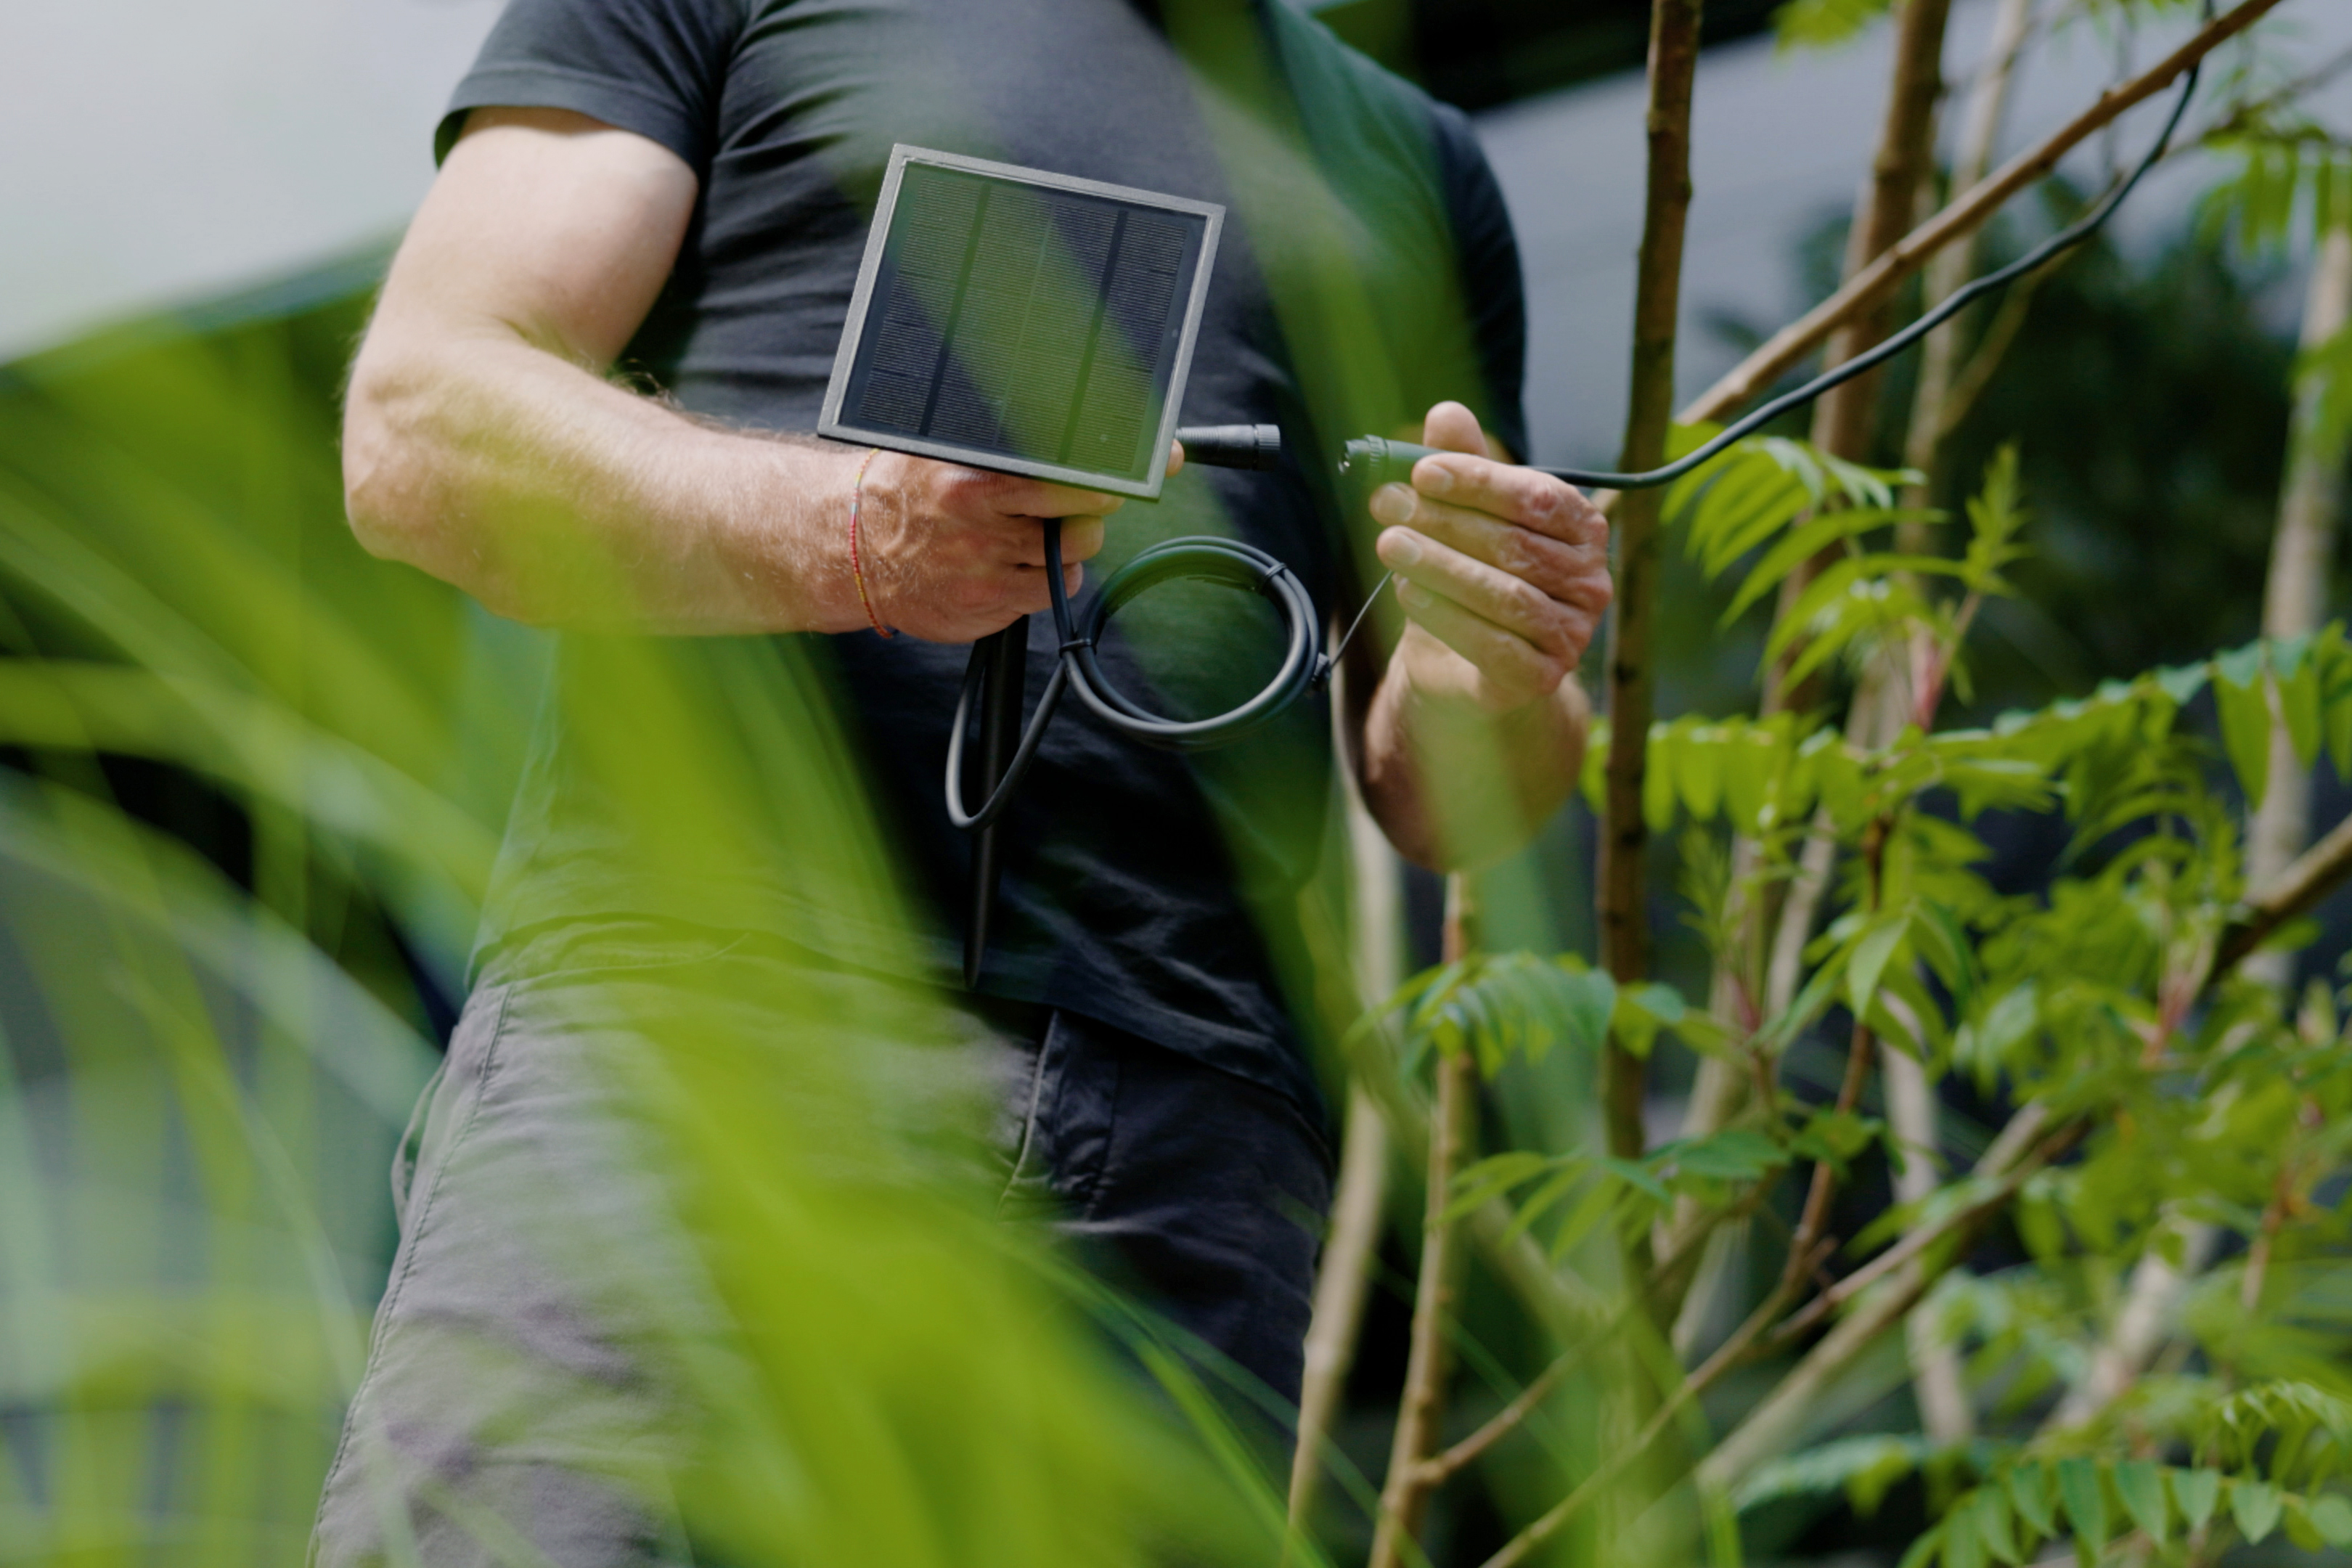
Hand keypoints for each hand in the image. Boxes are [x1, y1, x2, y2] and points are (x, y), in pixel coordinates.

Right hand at [851, 443, 1180, 642]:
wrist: (847, 548)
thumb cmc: (905, 490)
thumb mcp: (944, 451)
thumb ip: (1008, 447)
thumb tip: (1079, 433)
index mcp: (977, 481)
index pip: (1069, 478)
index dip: (1113, 477)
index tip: (1153, 467)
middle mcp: (985, 529)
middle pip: (1085, 524)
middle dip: (1091, 513)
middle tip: (1074, 504)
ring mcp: (987, 575)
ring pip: (1070, 563)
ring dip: (1062, 549)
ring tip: (1022, 534)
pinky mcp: (986, 612)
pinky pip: (1043, 596)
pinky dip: (1039, 582)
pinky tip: (1005, 564)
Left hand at [1370, 402, 1611, 711]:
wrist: (1463, 663)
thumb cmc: (1470, 575)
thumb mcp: (1462, 515)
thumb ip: (1461, 465)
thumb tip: (1446, 412)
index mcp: (1582, 529)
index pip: (1538, 497)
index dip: (1479, 481)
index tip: (1422, 471)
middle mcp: (1591, 581)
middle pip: (1517, 545)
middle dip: (1445, 522)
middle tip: (1387, 504)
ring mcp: (1573, 633)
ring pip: (1506, 594)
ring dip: (1440, 566)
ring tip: (1388, 545)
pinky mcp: (1543, 677)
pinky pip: (1494, 645)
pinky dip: (1446, 616)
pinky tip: (1408, 593)